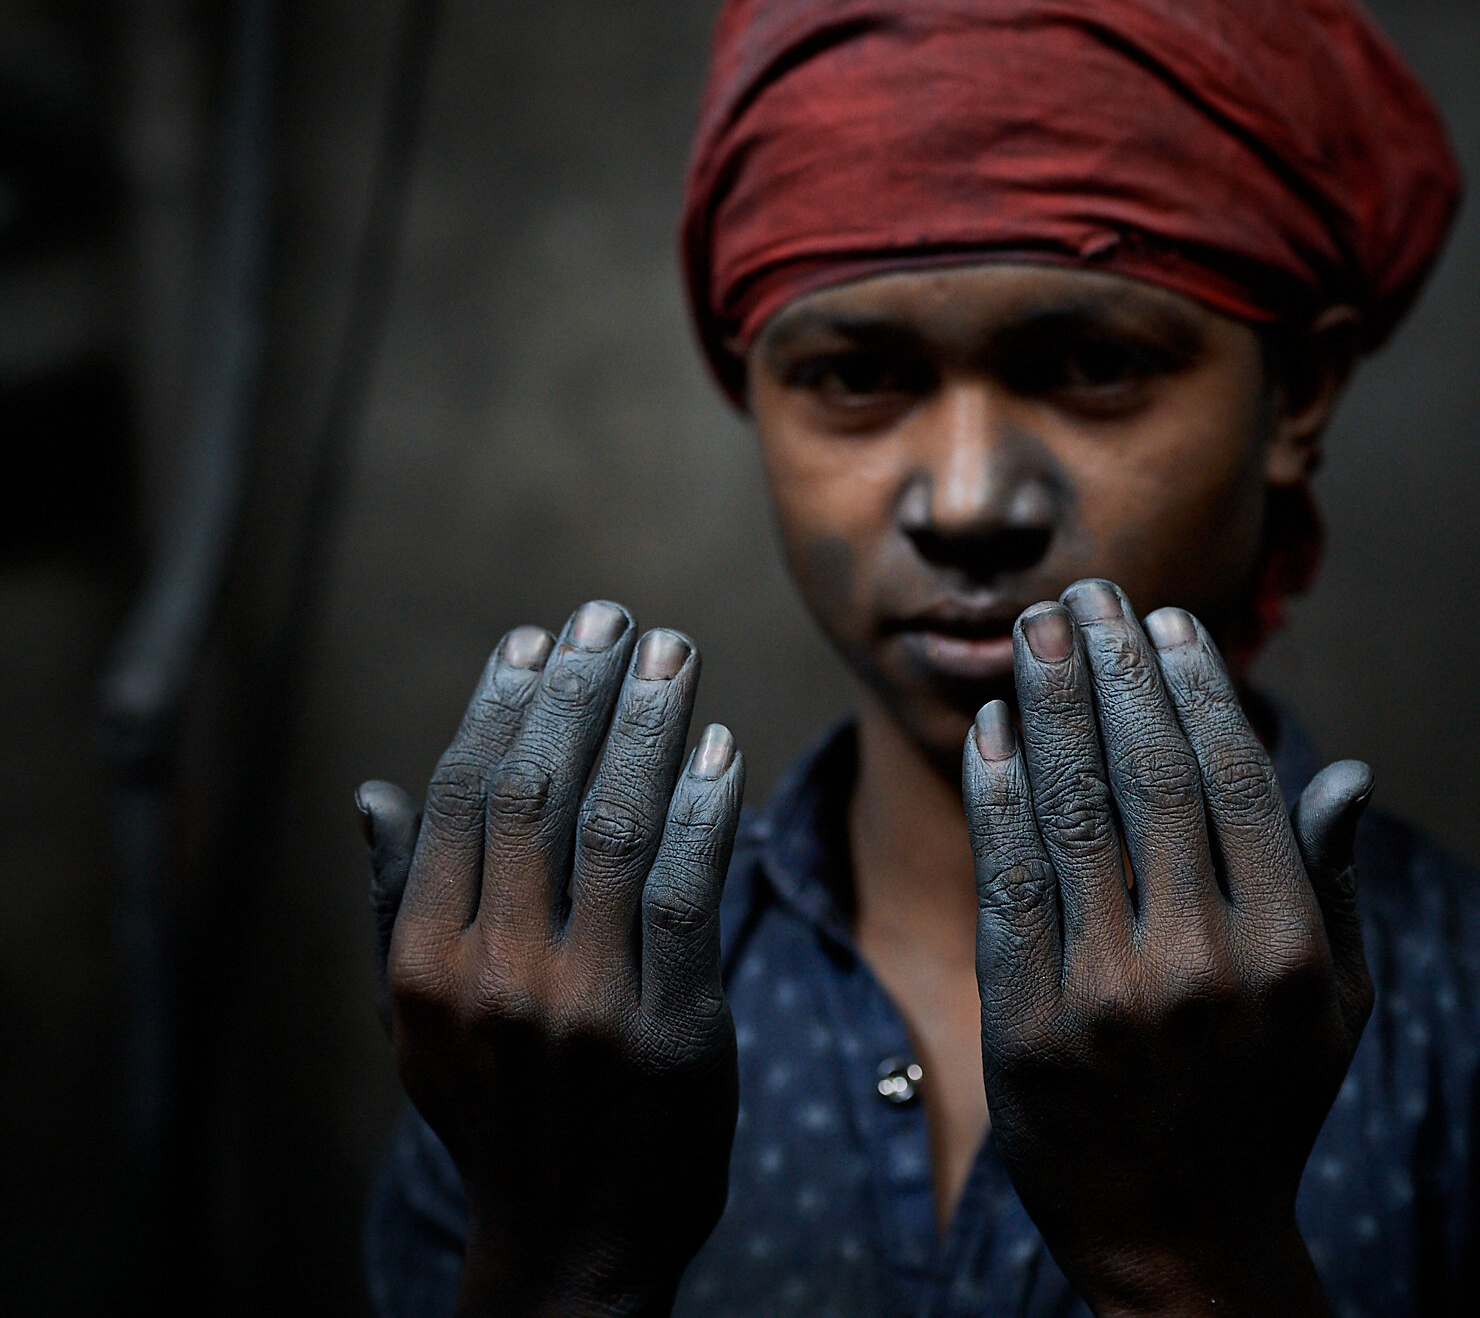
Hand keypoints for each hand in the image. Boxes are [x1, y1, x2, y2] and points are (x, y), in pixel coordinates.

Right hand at [355, 603, 743, 1317]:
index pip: (464, 797)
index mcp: (423, 963)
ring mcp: (586, 1004)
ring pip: (620, 826)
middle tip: (614, 616)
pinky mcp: (673, 1029)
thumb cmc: (497, 1113)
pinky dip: (707, 809)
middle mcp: (494, 975)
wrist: (574, 1247)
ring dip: (651, 726)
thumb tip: (374, 793)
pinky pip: (693, 892)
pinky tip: (720, 748)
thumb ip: (397, 906)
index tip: (536, 640)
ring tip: (673, 655)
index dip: (501, 706)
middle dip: (581, 690)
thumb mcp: (418, 1025)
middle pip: (540, 791)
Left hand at [961, 579, 1373, 1317]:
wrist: (1178, 1242)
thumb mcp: (1336, 1007)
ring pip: (1072, 811)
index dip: (1197, 689)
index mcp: (1290, 951)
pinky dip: (997, 793)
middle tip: (1088, 591)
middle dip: (1115, 667)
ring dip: (1050, 704)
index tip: (1169, 622)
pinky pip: (1008, 879)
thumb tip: (1347, 769)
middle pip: (1149, 777)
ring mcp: (1107, 998)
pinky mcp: (1027, 1025)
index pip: (1238, 781)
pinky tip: (993, 729)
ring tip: (1035, 629)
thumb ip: (1333, 885)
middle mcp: (1201, 967)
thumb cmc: (1265, 1104)